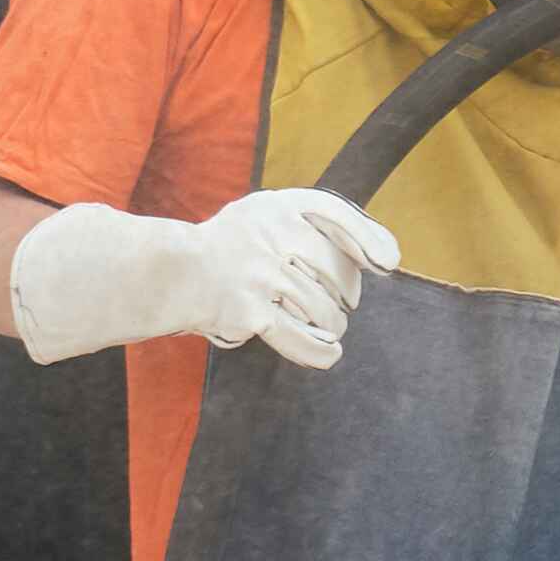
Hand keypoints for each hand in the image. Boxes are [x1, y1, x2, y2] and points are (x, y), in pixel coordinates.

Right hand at [8, 190, 404, 370]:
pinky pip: (298, 336)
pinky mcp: (247, 312)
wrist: (169, 274)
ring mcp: (258, 274)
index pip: (337, 217)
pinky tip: (330, 354)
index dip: (368, 241)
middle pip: (336, 272)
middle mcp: (270, 235)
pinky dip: (319, 350)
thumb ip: (330, 226)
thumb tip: (390, 260)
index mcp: (278, 206)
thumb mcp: (274, 216)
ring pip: (322, 308)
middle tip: (342, 304)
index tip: (387, 264)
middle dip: (345, 294)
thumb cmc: (234, 245)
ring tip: (328, 326)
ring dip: (331, 324)